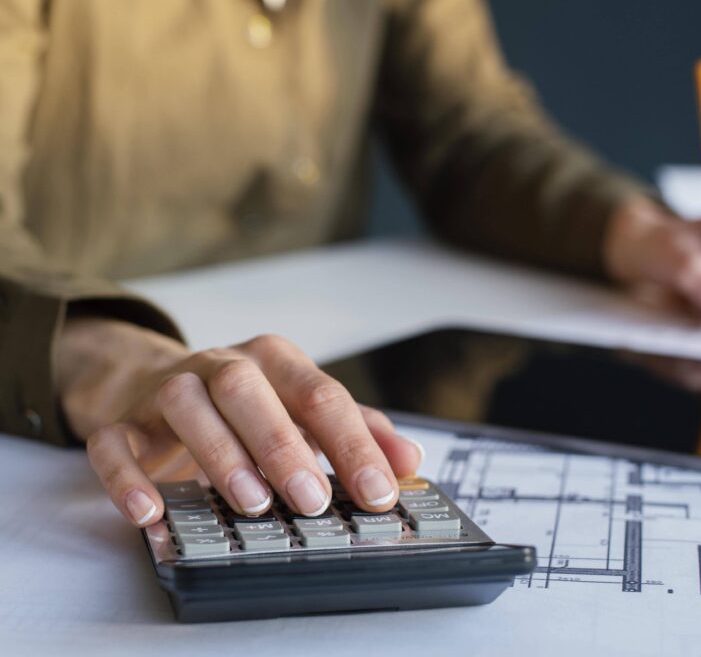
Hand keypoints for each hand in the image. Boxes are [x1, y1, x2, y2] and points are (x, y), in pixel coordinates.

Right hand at [57, 319, 421, 527]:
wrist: (155, 381)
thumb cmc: (248, 404)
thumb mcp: (304, 409)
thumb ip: (357, 432)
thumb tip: (410, 462)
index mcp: (276, 361)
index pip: (319, 393)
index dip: (351, 443)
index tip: (379, 491)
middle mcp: (223, 366)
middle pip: (249, 390)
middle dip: (283, 443)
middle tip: (312, 498)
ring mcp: (169, 390)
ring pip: (187, 405)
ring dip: (220, 452)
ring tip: (251, 502)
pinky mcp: (123, 422)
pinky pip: (115, 443)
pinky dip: (128, 477)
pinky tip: (151, 512)